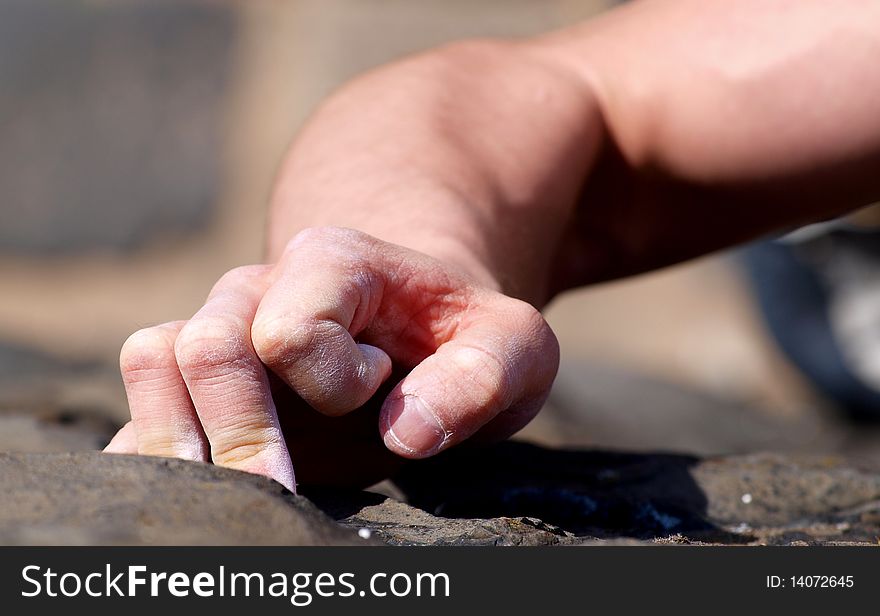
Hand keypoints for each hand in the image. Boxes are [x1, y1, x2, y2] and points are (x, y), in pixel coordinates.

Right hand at [105, 227, 558, 490]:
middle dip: (239, 435)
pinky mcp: (206, 376)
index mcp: (334, 263)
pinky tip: (193, 494)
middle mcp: (262, 288)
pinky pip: (147, 399)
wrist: (421, 325)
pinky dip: (155, 449)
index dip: (333, 381)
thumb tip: (406, 430)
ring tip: (233, 500)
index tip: (381, 391)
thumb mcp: (512, 347)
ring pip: (154, 361)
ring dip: (180, 441)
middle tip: (283, 492)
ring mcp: (226, 327)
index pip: (291, 330)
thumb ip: (479, 377)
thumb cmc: (465, 334)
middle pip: (205, 346)